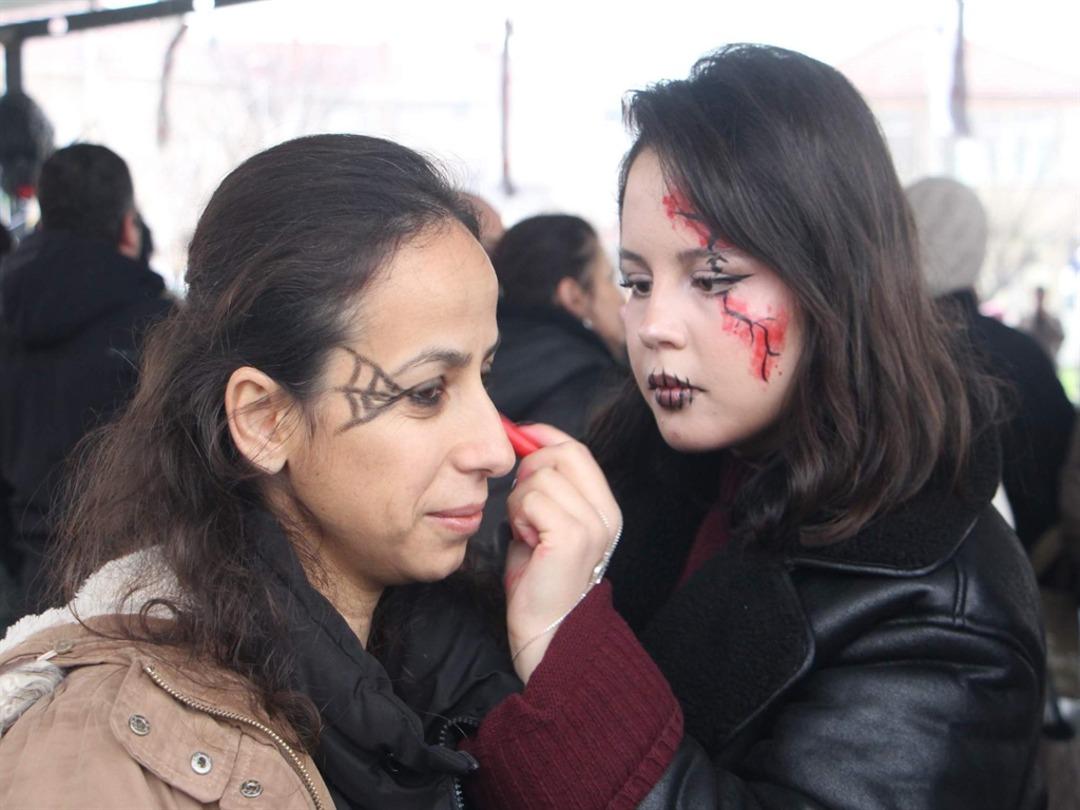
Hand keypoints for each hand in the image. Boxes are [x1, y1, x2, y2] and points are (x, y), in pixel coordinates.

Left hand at [502, 423, 620, 681]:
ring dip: (519, 500)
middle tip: (521, 508)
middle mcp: (605, 513)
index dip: (544, 437)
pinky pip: (531, 499)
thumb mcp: (544, 527)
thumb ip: (542, 491)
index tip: (520, 436)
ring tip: (524, 532)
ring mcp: (591, 524)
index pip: (576, 450)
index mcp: (604, 508)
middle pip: (560, 454)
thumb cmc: (539, 584)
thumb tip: (523, 450)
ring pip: (540, 476)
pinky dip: (518, 516)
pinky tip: (524, 541)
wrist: (548, 635)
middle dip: (529, 470)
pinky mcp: (571, 536)